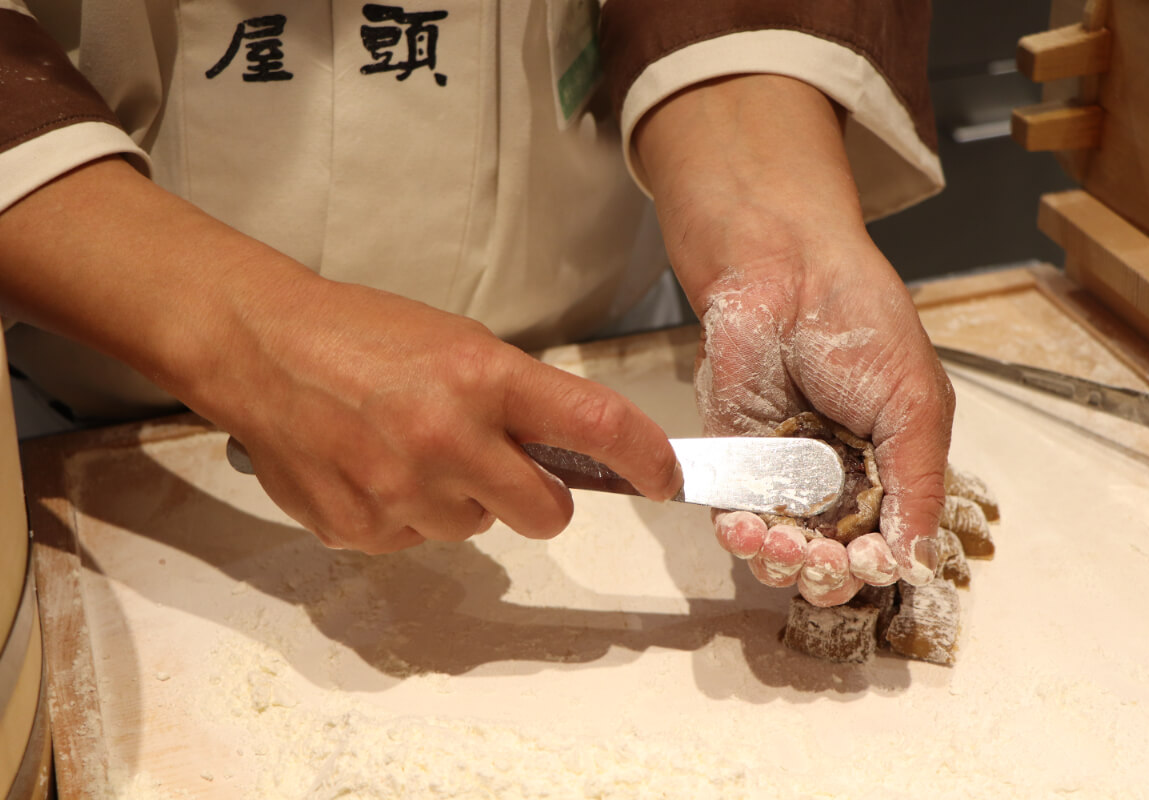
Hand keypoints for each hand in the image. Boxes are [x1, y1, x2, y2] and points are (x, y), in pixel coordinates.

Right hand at [0, 157, 681, 553]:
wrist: (259, 347)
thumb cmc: (362, 334)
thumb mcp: (456, 343)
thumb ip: (516, 399)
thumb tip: (573, 457)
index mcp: (481, 377)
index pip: (595, 427)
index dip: (645, 459)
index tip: (665, 478)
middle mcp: (447, 440)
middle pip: (547, 514)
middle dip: (541, 499)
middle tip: (507, 466)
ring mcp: (400, 492)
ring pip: (476, 530)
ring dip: (463, 501)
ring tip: (410, 449)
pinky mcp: (359, 528)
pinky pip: (416, 539)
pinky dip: (408, 513)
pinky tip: (372, 468)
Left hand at [633, 75, 953, 605]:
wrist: (785, 274)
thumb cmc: (860, 324)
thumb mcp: (915, 404)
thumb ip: (920, 484)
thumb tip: (918, 562)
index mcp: (890, 469)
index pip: (887, 545)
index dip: (878, 567)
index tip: (872, 561)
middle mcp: (836, 480)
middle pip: (832, 562)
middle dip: (828, 576)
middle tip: (826, 560)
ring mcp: (783, 475)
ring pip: (781, 552)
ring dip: (783, 565)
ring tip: (787, 546)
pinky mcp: (734, 462)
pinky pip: (734, 520)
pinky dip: (740, 538)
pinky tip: (750, 531)